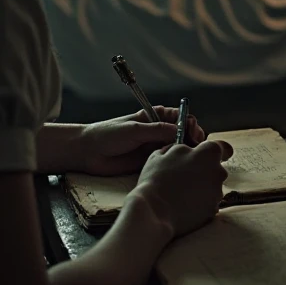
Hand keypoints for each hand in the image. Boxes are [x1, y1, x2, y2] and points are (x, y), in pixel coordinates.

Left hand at [76, 106, 205, 176]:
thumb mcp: (134, 129)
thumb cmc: (108, 134)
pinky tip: (181, 168)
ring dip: (187, 151)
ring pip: (178, 148)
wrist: (89, 152)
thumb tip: (179, 131)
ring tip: (191, 157)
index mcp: (154, 116)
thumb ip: (156, 130)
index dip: (189, 123)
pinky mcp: (152, 161)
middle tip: (196, 146)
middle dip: (192, 138)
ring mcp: (155, 146)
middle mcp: (158, 130)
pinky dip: (177, 163)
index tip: (193, 131)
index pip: (180, 117)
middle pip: (183, 133)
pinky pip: (168, 161)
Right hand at [134, 139, 233, 237]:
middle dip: (205, 171)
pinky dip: (200, 204)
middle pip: (217, 169)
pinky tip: (184, 205)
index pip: (224, 148)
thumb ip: (180, 149)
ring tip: (182, 193)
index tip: (208, 156)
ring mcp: (217, 193)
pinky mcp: (212, 211)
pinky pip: (208, 203)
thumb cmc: (156, 179)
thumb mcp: (162, 154)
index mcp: (208, 154)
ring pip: (213, 187)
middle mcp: (218, 173)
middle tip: (186, 177)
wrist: (154, 212)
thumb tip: (184, 150)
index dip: (218, 151)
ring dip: (202, 188)